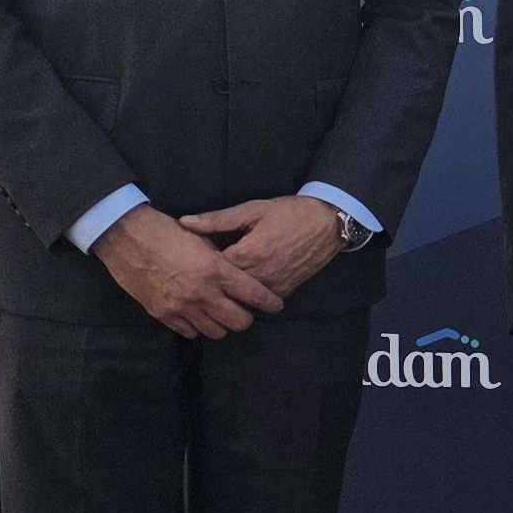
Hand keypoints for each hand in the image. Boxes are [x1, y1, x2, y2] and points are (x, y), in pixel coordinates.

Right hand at [95, 203, 284, 338]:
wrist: (125, 236)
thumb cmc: (164, 231)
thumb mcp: (201, 239)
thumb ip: (220, 259)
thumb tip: (237, 273)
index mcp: (214, 269)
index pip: (253, 294)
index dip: (269, 302)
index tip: (276, 305)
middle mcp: (200, 292)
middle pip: (239, 321)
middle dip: (247, 317)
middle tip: (246, 309)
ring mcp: (181, 306)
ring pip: (216, 332)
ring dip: (222, 323)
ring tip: (221, 312)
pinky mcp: (163, 314)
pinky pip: (191, 332)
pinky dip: (199, 325)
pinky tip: (199, 314)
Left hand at [175, 194, 350, 306]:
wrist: (328, 224)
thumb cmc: (289, 213)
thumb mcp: (252, 210)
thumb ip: (217, 219)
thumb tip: (185, 222)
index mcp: (249, 253)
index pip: (212, 269)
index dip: (198, 265)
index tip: (190, 259)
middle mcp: (260, 275)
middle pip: (224, 288)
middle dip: (211, 282)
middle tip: (197, 274)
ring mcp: (274, 287)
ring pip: (240, 299)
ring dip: (227, 292)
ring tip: (215, 282)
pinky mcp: (284, 292)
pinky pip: (258, 301)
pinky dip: (246, 296)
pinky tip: (238, 286)